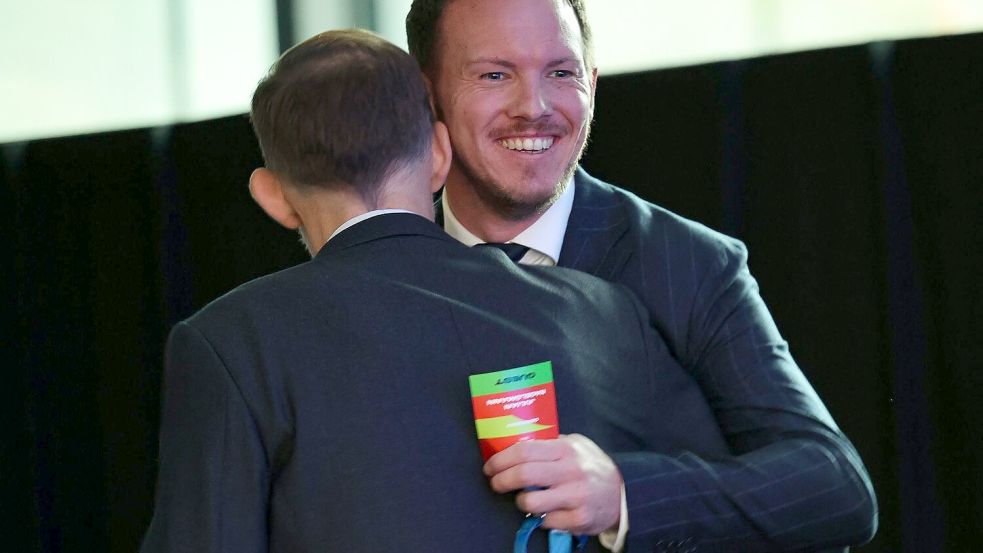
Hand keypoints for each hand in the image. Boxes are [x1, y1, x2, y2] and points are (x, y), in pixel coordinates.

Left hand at [482, 433, 621, 534]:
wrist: (622, 493)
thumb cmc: (591, 466)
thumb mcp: (575, 445)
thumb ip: (550, 444)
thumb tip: (515, 444)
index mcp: (566, 450)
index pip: (525, 450)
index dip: (501, 459)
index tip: (490, 467)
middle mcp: (571, 471)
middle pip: (524, 475)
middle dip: (501, 481)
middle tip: (495, 483)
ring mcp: (576, 496)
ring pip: (531, 502)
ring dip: (520, 502)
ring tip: (523, 499)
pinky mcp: (580, 519)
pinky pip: (546, 521)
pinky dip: (540, 518)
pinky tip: (545, 512)